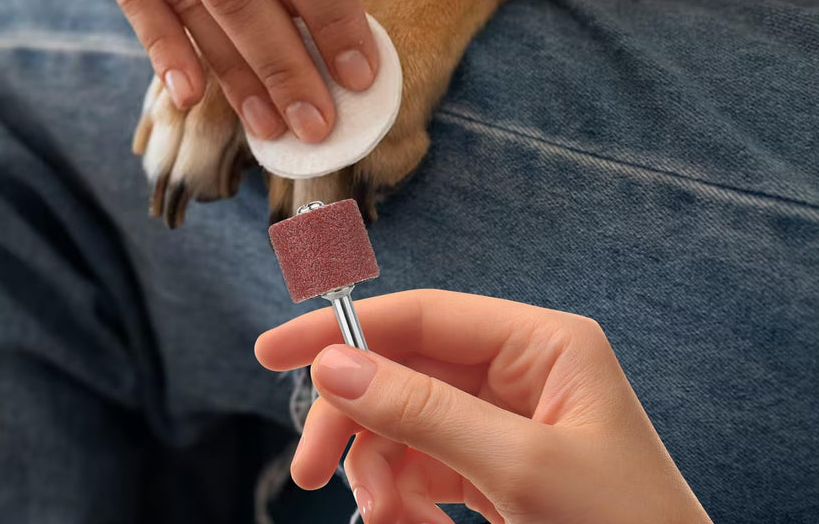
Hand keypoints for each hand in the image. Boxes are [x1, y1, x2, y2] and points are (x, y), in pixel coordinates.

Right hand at [255, 289, 712, 523]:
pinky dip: (403, 499)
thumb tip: (336, 365)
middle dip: (356, 420)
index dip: (345, 329)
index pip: (423, 316)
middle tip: (309, 471)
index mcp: (542, 344)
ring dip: (379, 473)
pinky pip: (424, 470)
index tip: (275, 350)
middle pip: (405, 372)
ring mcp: (506, 425)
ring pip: (406, 425)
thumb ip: (423, 412)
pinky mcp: (496, 474)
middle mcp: (521, 373)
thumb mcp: (519, 470)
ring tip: (383, 520)